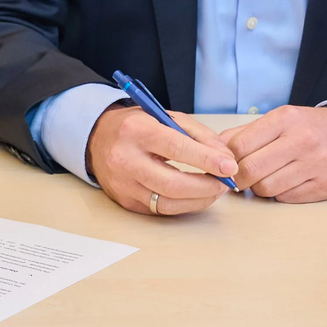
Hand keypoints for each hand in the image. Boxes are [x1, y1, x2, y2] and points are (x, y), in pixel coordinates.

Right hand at [85, 105, 236, 216]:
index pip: (176, 148)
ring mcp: (123, 184)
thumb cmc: (137, 127)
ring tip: (215, 190)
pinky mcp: (125, 201)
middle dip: (206, 186)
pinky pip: (160, 209)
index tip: (229, 166)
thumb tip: (225, 158)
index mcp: (137, 130)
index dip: (206, 160)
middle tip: (225, 183)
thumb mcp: (166, 117)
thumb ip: (198, 135)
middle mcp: (126, 159)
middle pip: (172, 183)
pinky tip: (195, 196)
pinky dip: (184, 204)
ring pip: (167, 202)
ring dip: (199, 199)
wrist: (97, 139)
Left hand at [221, 104, 326, 202]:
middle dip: (238, 179)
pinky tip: (286, 183)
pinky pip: (285, 198)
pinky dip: (279, 195)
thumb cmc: (311, 129)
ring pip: (266, 188)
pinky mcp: (324, 186)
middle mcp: (301, 140)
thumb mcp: (281, 120)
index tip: (226, 165)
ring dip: (258, 188)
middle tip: (239, 179)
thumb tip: (213, 149)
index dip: (227, 160)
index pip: (239, 145)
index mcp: (285, 119)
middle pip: (250, 170)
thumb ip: (247, 133)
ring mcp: (315, 164)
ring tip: (265, 178)